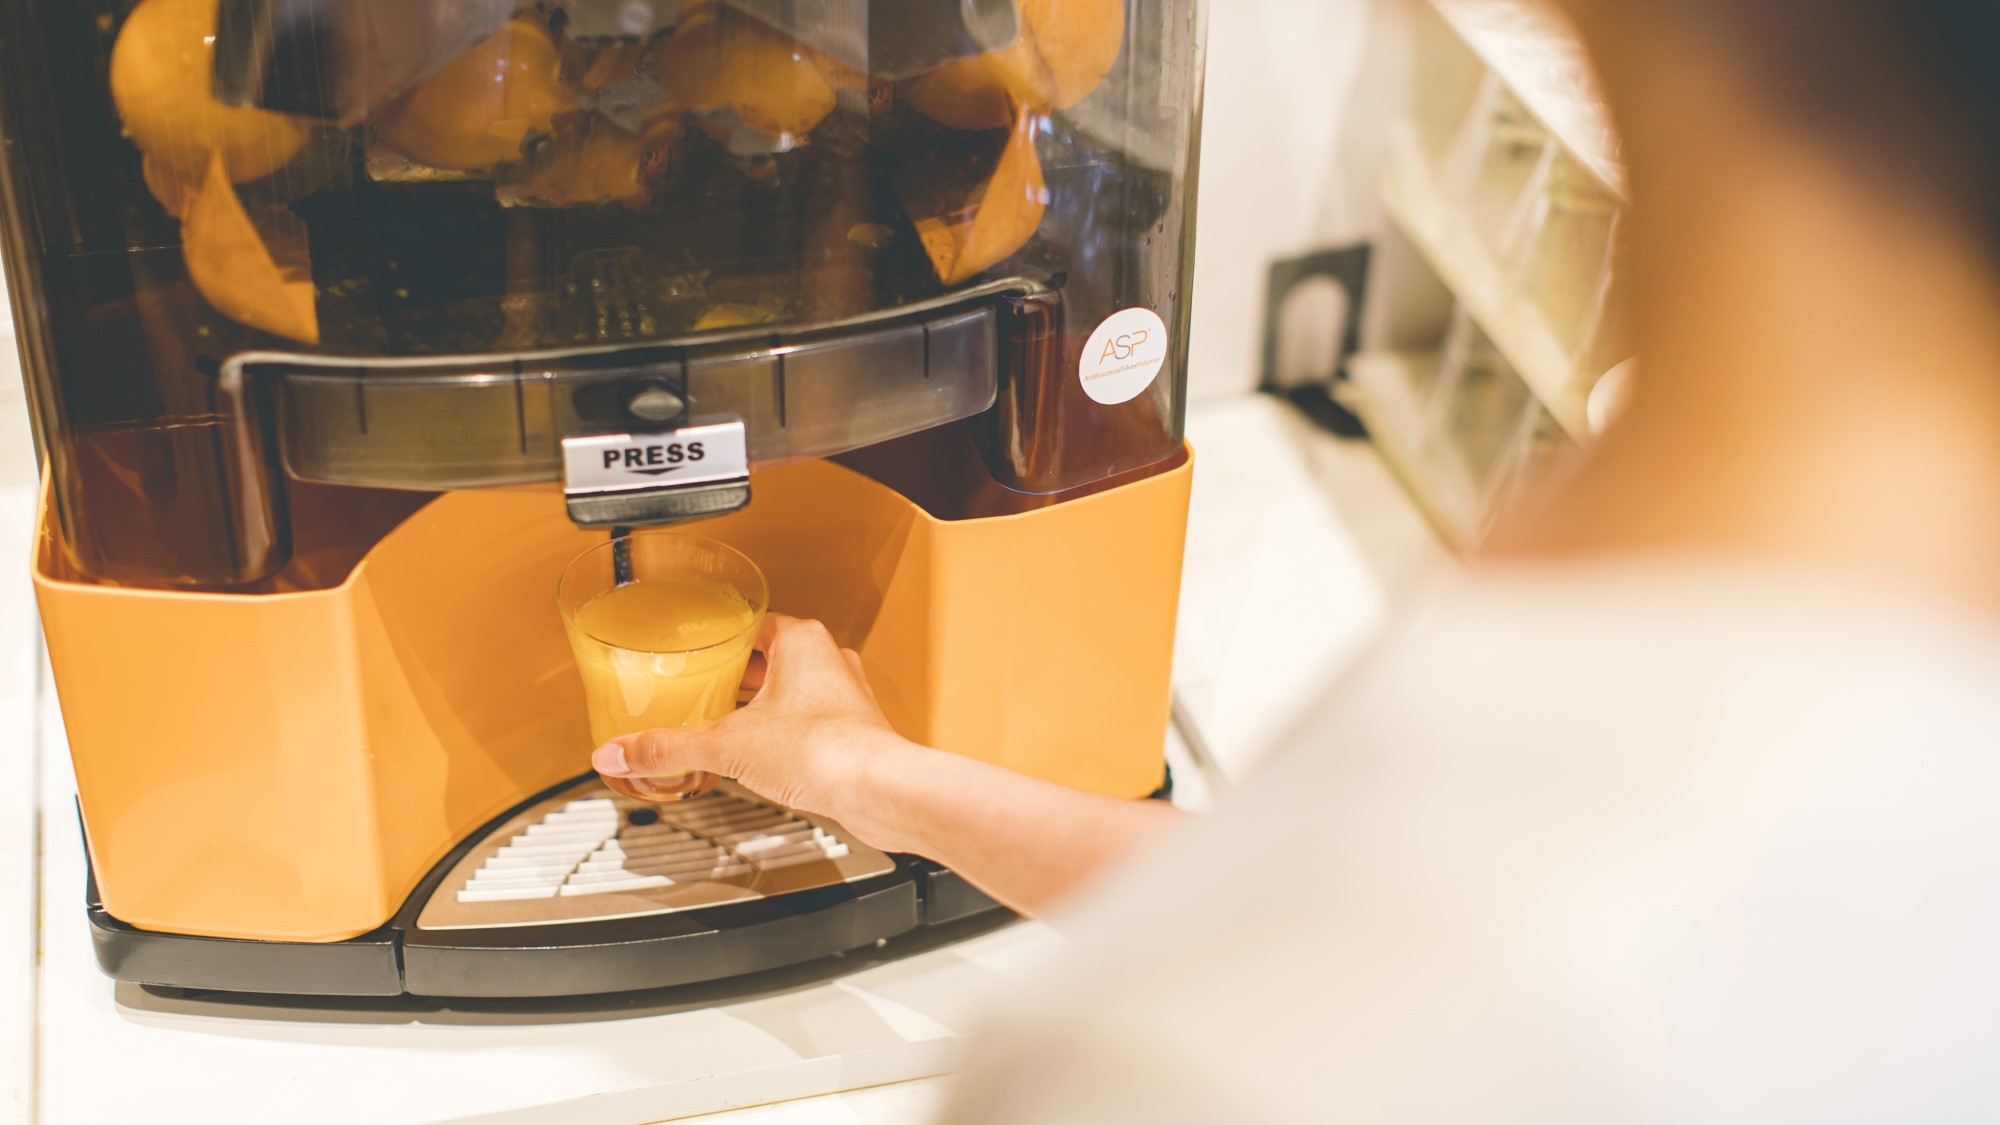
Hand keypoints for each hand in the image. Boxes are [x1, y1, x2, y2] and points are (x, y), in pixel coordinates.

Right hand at [591, 614, 916, 848]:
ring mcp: (845, 695)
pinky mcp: (853, 729)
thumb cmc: (826, 750)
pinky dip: (784, 731)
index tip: (695, 646)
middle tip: (702, 685)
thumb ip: (667, 748)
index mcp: (799, 640)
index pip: (750, 622)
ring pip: (793, 689)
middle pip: (769, 657)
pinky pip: (810, 720)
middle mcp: (828, 659)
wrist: (878, 790)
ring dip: (761, 704)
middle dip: (735, 674)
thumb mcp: (726, 745)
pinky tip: (763, 754)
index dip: (719, 636)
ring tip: (726, 720)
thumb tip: (620, 752)